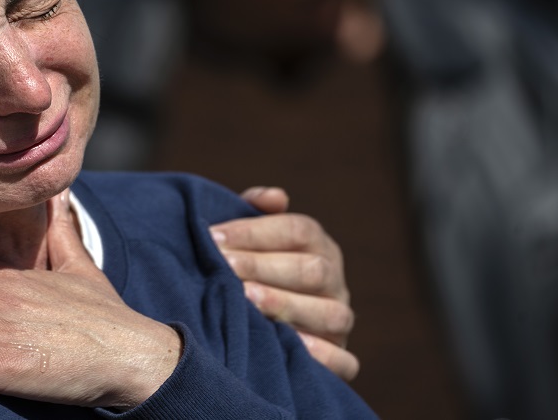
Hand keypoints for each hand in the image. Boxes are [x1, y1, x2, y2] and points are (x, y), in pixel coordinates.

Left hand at [210, 186, 358, 380]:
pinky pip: (343, 361)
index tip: (214, 237)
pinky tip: (288, 347)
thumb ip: (256, 213)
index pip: (298, 230)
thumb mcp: (251, 240)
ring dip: (287, 305)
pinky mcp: (342, 357)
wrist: (264, 327)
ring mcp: (340, 320)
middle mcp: (335, 281)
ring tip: (247, 299)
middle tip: (225, 267)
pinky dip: (322, 356)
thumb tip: (274, 197)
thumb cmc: (250, 273)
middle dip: (264, 266)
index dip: (256, 232)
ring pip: (330, 313)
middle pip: (312, 269)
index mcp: (319, 246)